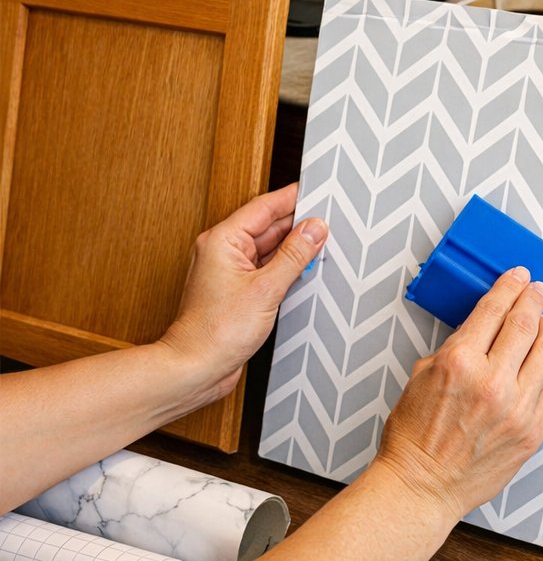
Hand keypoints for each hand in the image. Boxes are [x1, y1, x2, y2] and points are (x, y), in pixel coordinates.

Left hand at [160, 183, 326, 401]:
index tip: (317, 192)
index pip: (264, 207)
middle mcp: (223, 252)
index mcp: (223, 240)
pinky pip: (265, 270)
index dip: (292, 198)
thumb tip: (314, 229)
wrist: (195, 368)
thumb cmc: (216, 332)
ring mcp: (229, 272)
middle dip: (298, 226)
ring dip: (293, 250)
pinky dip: (285, 269)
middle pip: (267, 228)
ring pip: (268, 250)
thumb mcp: (266, 289)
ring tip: (322, 248)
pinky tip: (304, 273)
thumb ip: (294, 256)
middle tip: (328, 224)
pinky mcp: (236, 292)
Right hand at [377, 267, 542, 520]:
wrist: (422, 486)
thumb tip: (481, 332)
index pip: (494, 309)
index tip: (518, 278)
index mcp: (459, 362)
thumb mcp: (421, 376)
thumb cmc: (414, 438)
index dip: (510, 287)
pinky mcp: (531, 431)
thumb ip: (455, 349)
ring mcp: (517, 408)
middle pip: (526, 324)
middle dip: (534, 300)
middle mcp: (492, 382)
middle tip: (539, 291)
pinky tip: (538, 367)